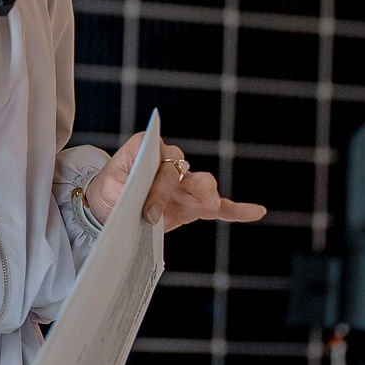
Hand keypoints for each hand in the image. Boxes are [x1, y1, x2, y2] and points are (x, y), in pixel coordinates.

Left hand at [84, 133, 266, 232]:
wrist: (110, 202)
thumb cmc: (108, 189)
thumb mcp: (106, 189)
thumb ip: (122, 192)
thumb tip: (142, 205)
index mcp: (147, 147)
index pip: (161, 159)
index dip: (157, 184)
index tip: (147, 210)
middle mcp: (170, 161)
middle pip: (181, 172)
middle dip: (167, 196)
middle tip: (149, 217)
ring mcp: (184, 183)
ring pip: (203, 185)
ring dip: (206, 195)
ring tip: (209, 205)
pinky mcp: (192, 204)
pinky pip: (220, 207)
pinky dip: (238, 210)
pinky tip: (258, 211)